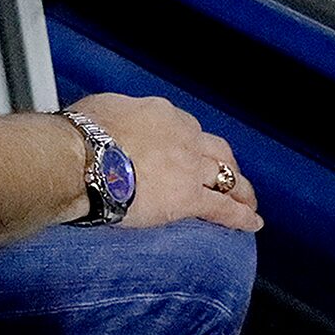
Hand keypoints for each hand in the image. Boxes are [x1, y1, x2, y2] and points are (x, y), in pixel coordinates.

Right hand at [67, 92, 259, 233]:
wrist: (84, 157)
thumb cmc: (82, 134)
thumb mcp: (101, 110)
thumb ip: (116, 118)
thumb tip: (109, 126)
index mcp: (160, 114)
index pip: (185, 128)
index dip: (190, 143)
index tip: (187, 152)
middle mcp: (183, 136)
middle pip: (215, 150)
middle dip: (225, 163)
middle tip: (227, 175)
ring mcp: (190, 166)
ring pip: (227, 177)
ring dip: (240, 190)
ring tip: (248, 201)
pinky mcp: (189, 197)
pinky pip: (223, 208)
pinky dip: (241, 217)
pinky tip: (252, 224)